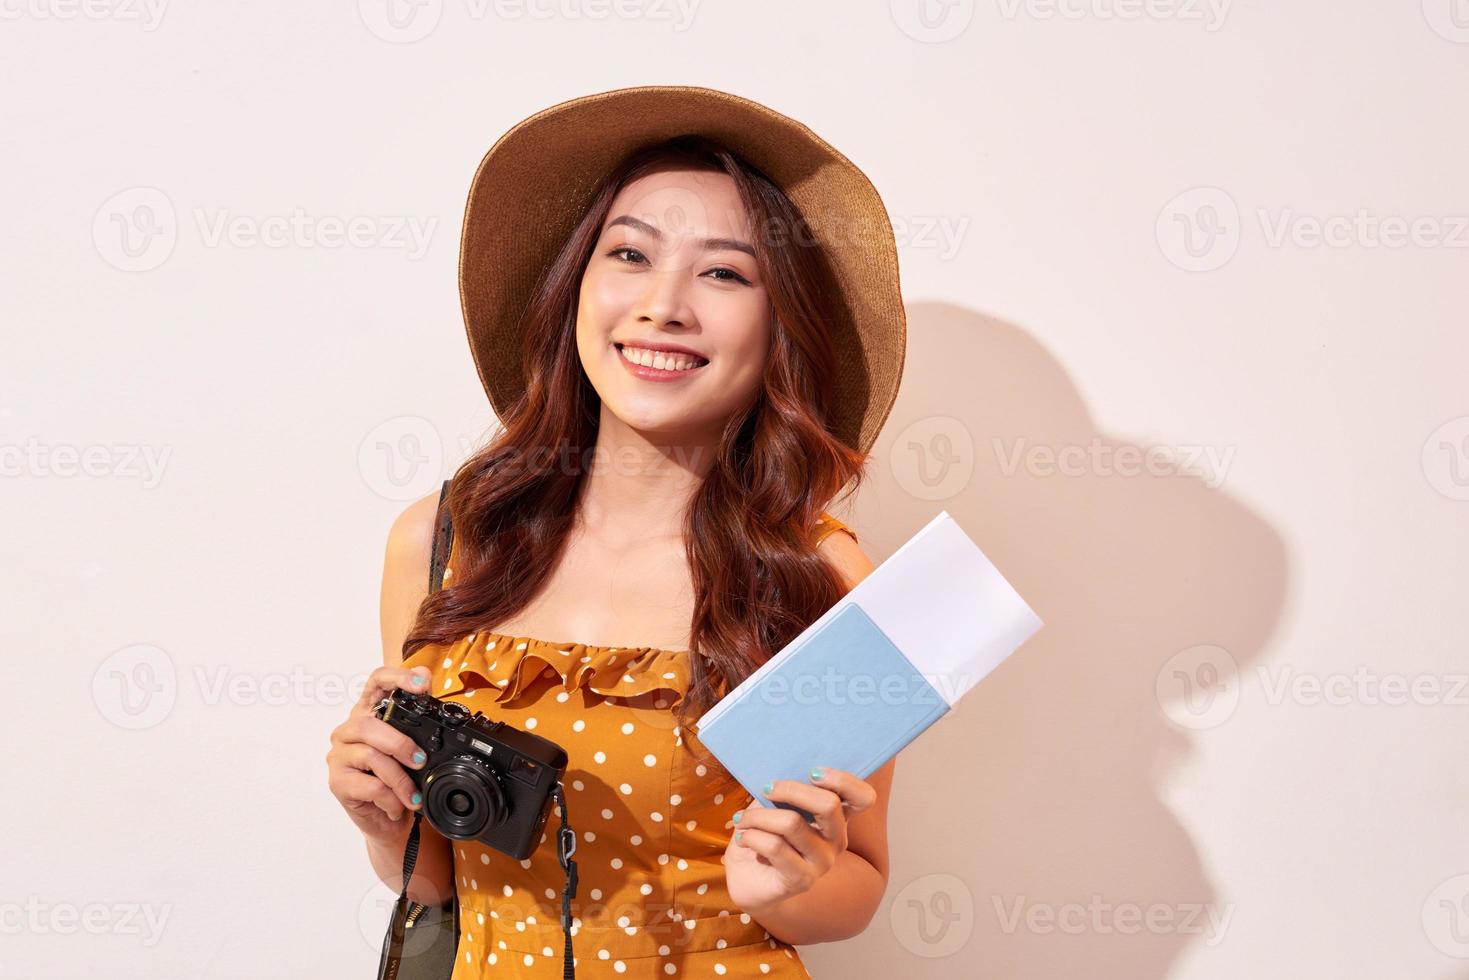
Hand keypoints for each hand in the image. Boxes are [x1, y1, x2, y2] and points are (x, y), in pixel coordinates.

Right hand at [326, 664, 433, 843]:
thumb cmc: (400, 779)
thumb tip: (427, 676)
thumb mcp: (413, 748)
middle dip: (400, 744)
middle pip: (368, 725)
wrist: (390, 821)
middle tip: (421, 760)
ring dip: (400, 779)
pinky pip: (370, 786)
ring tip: (413, 795)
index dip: (398, 677)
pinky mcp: (337, 783)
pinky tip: (397, 806)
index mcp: (368, 713)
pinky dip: (391, 799)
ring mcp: (339, 756)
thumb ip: (417, 717)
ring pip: (370, 756)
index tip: (422, 684)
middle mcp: (348, 731)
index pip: (376, 682)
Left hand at [721, 767, 877, 915]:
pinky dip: (751, 835)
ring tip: (742, 819)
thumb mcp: (774, 804)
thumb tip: (780, 766)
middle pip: (829, 805)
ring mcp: (822, 863)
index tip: (812, 772)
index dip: (843, 780)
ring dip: (758, 816)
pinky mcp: (801, 880)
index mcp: (836, 817)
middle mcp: (836, 840)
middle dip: (791, 790)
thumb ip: (786, 789)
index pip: (863, 798)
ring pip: (792, 823)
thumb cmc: (763, 833)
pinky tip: (742, 838)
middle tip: (766, 789)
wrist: (746, 878)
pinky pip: (775, 846)